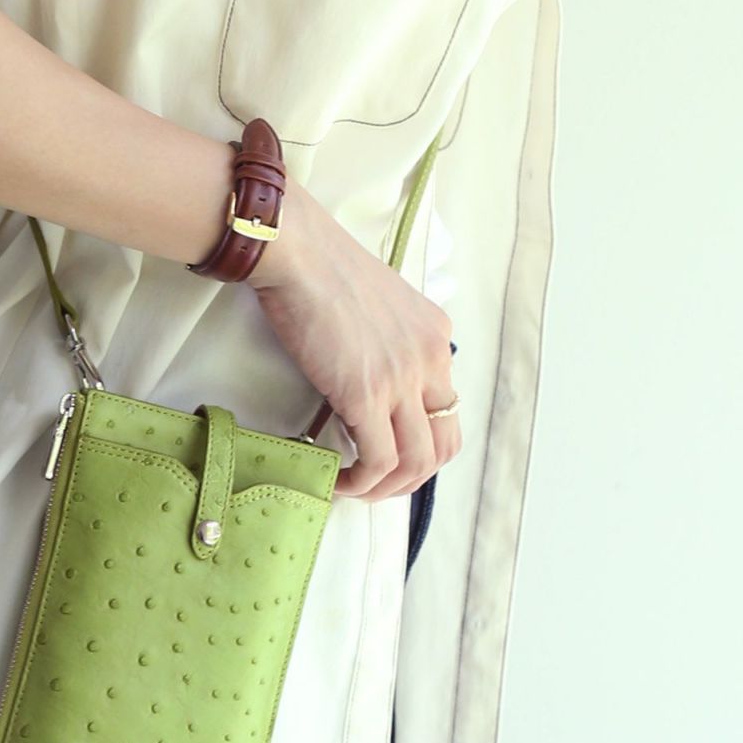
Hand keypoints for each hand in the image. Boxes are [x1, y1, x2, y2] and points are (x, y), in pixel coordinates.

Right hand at [247, 181, 461, 500]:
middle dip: (412, 475)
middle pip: (444, 442)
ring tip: (356, 489)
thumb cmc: (318, 266)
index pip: (445, 406)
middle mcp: (430, 359)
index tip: (385, 448)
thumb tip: (361, 371)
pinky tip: (338, 481)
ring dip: (388, 488)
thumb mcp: (374, 302)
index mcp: (435, 335)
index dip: (418, 439)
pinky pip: (379, 461)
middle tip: (377, 482)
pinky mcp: (367, 395)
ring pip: (417, 461)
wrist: (297, 252)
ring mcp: (402, 379)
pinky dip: (361, 483)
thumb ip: (384, 338)